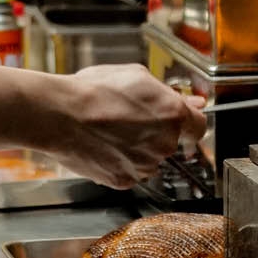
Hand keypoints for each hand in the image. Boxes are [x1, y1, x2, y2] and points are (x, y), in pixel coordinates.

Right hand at [45, 64, 206, 187]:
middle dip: (156, 131)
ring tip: (111, 130)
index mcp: (173, 116)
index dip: (188, 122)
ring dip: (138, 148)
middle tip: (128, 117)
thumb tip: (194, 102)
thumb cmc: (93, 91)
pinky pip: (130, 171)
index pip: (199, 126)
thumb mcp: (137, 77)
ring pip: (150, 158)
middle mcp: (164, 144)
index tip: (180, 121)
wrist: (59, 115)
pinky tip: (104, 145)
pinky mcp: (125, 180)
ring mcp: (145, 165)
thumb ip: (171, 93)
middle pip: (171, 142)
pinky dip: (121, 161)